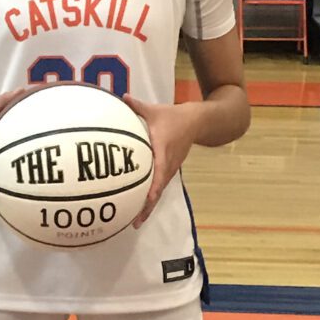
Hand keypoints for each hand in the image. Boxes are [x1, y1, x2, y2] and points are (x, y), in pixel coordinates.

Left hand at [121, 94, 200, 228]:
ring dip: (148, 206)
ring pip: (159, 192)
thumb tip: (121, 97)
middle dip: (147, 207)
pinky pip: (159, 187)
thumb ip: (137, 106)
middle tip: (134, 222)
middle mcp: (168, 164)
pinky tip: (139, 206)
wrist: (197, 122)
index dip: (152, 188)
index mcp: (163, 150)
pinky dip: (151, 198)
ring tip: (135, 221)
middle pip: (158, 190)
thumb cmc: (174, 117)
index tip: (145, 201)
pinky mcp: (169, 170)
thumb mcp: (155, 110)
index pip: (159, 172)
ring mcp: (170, 169)